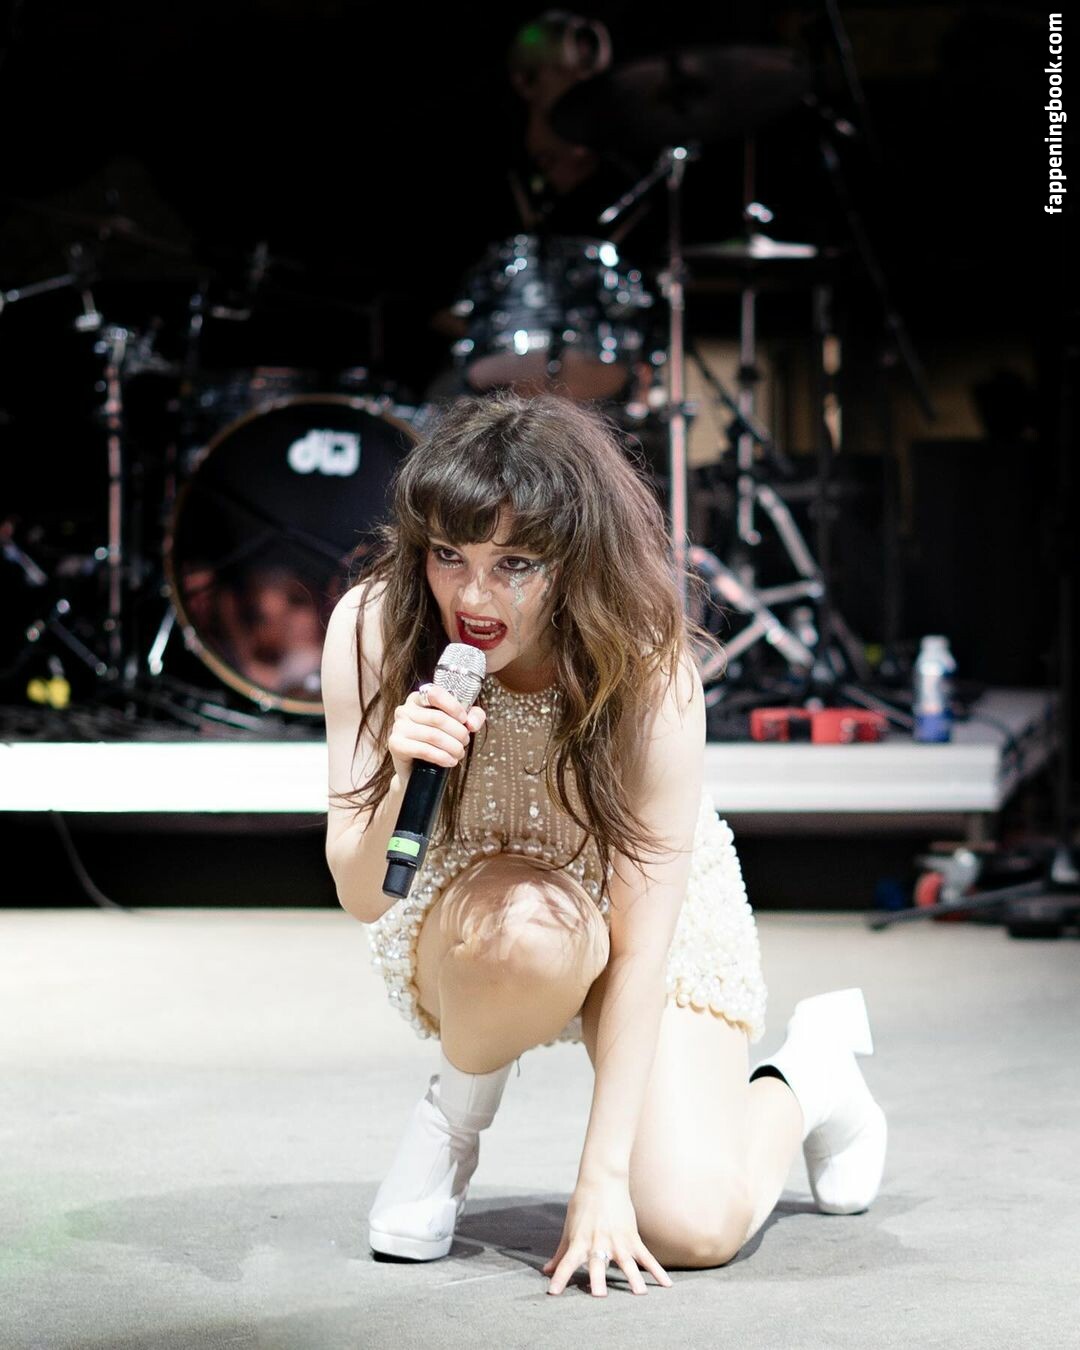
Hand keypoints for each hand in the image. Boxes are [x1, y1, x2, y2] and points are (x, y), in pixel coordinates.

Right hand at [387, 684, 485, 780]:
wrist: (417, 768)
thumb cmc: (438, 742)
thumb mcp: (460, 724)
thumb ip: (473, 716)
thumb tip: (472, 723)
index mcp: (419, 698)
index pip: (436, 694)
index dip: (454, 707)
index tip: (465, 720)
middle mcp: (405, 709)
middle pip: (438, 718)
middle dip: (458, 732)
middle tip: (465, 742)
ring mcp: (398, 726)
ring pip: (433, 735)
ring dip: (452, 747)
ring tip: (459, 753)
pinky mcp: (395, 744)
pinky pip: (423, 749)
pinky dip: (441, 757)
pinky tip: (449, 761)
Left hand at [542, 1178, 672, 1296]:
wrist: (603, 1179)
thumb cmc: (582, 1205)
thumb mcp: (570, 1228)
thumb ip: (561, 1252)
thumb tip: (547, 1270)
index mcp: (579, 1241)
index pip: (566, 1263)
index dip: (559, 1278)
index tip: (553, 1293)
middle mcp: (598, 1243)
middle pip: (597, 1264)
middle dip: (598, 1279)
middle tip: (599, 1295)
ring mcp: (617, 1241)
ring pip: (626, 1263)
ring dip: (633, 1278)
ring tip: (640, 1293)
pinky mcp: (632, 1237)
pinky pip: (646, 1257)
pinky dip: (657, 1271)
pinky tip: (667, 1285)